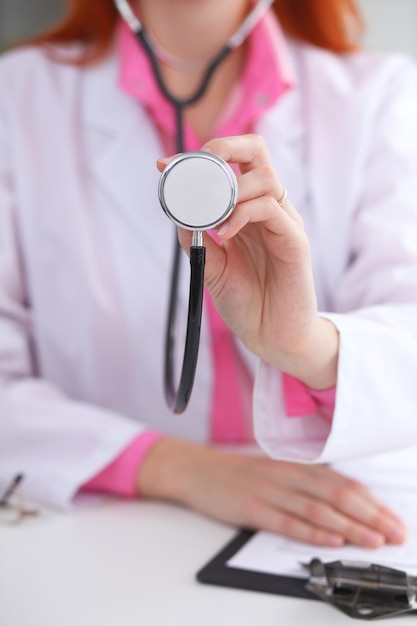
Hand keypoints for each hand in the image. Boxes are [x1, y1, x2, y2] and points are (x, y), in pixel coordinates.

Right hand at [136, 437, 406, 547]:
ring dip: (350, 526)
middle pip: (339, 496)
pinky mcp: (254, 508)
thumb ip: (308, 483)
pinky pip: (288, 522)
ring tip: (374, 541)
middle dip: (371, 517)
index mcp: (298, 467)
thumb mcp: (279, 471)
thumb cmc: (241, 474)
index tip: (393, 519)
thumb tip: (345, 501)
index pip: (345, 484)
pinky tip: (331, 539)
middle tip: (395, 534)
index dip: (373, 503)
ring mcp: (272, 492)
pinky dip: (313, 532)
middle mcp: (290, 476)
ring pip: (319, 509)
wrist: (200, 470)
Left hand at [158, 134, 337, 389]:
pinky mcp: (295, 241)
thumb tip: (177, 210)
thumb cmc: (247, 302)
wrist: (272, 337)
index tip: (163, 165)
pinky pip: (271, 209)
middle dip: (222, 148)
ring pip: (265, 177)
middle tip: (195, 169)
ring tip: (212, 216)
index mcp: (248, 211)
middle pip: (256, 152)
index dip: (198, 157)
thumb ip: (197, 237)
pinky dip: (243, 213)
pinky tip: (226, 232)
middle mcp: (269, 210)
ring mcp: (284, 223)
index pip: (231, 164)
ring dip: (230, 189)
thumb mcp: (212, 266)